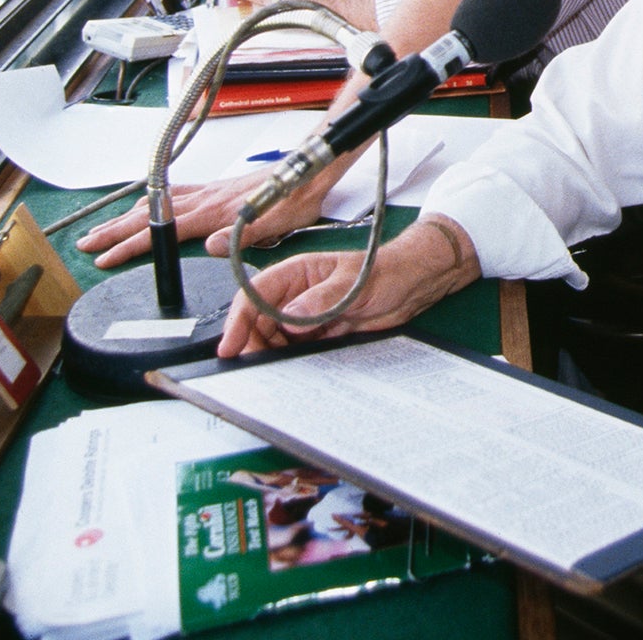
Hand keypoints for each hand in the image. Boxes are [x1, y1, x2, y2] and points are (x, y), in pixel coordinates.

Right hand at [74, 163, 340, 267]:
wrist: (307, 169)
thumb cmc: (294, 196)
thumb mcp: (274, 223)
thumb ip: (240, 236)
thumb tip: (210, 247)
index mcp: (214, 212)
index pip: (162, 233)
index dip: (130, 247)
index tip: (105, 258)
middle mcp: (206, 199)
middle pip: (150, 216)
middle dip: (115, 232)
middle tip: (87, 245)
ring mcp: (209, 191)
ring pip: (158, 204)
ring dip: (127, 217)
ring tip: (104, 228)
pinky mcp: (216, 187)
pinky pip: (175, 192)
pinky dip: (152, 200)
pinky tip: (146, 203)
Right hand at [217, 218, 478, 355]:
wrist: (412, 285)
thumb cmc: (385, 271)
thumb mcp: (354, 283)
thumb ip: (321, 300)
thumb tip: (289, 318)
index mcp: (297, 272)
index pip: (255, 295)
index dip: (238, 320)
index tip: (230, 345)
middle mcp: (296, 294)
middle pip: (257, 320)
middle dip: (250, 343)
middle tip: (252, 368)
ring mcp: (306, 315)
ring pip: (272, 337)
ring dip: (267, 354)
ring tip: (269, 372)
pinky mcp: (318, 333)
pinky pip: (293, 349)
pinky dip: (286, 360)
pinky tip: (288, 371)